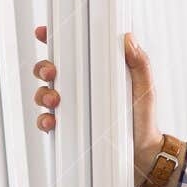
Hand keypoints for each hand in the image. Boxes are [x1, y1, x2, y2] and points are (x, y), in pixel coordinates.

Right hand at [32, 27, 169, 186]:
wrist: (143, 152)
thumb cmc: (144, 119)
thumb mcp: (145, 88)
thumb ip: (140, 64)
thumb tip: (127, 37)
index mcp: (94, 73)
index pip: (70, 52)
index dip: (53, 40)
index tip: (44, 33)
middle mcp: (79, 88)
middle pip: (49, 71)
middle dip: (43, 68)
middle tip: (51, 73)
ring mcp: (71, 108)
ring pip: (43, 94)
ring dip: (42, 94)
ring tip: (53, 100)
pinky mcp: (68, 129)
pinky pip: (47, 121)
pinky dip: (44, 120)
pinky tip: (51, 121)